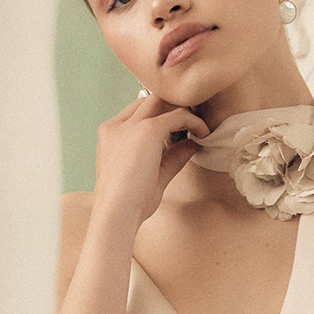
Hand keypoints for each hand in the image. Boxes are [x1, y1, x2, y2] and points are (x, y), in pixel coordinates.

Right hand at [93, 93, 209, 230]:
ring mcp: (132, 126)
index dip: (157, 115)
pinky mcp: (148, 130)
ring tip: (198, 124)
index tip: (176, 125)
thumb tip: (190, 144)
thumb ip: (170, 157)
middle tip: (190, 119)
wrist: (116, 213)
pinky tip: (203, 132)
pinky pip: (177, 115)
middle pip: (148, 100)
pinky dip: (193, 120)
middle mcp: (117, 125)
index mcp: (110, 135)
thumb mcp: (151, 176)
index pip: (136, 112)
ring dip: (181, 108)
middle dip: (170, 106)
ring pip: (161, 100)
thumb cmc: (128, 203)